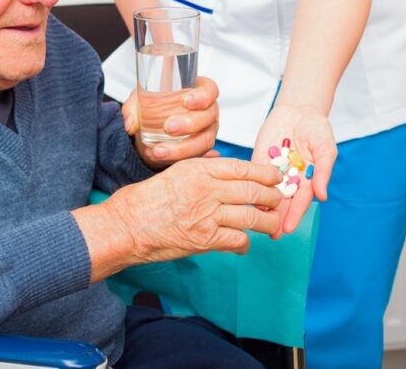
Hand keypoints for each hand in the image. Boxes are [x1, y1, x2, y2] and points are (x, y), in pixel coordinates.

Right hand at [106, 158, 282, 263]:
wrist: (127, 226)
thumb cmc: (144, 200)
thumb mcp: (172, 171)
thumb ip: (199, 166)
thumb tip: (219, 160)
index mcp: (198, 170)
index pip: (241, 168)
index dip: (263, 173)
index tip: (274, 177)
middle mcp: (206, 189)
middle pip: (253, 191)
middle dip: (272, 197)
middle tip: (278, 200)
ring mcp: (207, 215)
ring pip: (251, 217)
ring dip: (267, 222)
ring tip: (272, 224)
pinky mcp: (205, 240)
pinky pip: (237, 240)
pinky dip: (245, 244)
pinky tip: (244, 244)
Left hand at [123, 76, 219, 168]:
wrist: (148, 132)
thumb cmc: (152, 108)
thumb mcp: (139, 102)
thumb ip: (132, 109)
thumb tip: (130, 124)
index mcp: (197, 93)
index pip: (209, 90)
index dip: (202, 96)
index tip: (185, 101)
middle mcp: (207, 113)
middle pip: (208, 117)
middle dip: (189, 123)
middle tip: (168, 127)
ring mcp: (206, 133)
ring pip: (204, 141)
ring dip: (182, 147)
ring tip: (158, 150)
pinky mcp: (199, 151)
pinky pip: (195, 157)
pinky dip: (177, 159)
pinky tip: (159, 156)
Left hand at [252, 103, 336, 234]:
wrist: (299, 110)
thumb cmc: (317, 130)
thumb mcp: (325, 149)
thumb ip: (323, 172)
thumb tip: (322, 197)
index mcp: (306, 181)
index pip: (299, 202)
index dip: (293, 215)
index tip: (286, 229)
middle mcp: (289, 180)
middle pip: (282, 203)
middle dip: (276, 219)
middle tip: (270, 235)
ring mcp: (273, 172)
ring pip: (265, 194)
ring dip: (261, 208)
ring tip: (255, 223)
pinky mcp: (259, 161)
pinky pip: (253, 176)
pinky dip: (249, 188)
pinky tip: (243, 199)